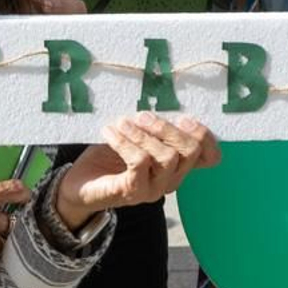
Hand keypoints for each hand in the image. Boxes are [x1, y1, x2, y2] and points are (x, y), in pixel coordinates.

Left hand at [57, 113, 220, 230]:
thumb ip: (151, 124)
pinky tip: (110, 133)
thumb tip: (159, 95)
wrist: (78, 184)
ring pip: (166, 157)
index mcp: (176, 165)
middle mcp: (170, 180)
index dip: (205, 136)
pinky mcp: (132, 192)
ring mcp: (152, 189)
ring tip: (122, 123)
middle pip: (190, 152)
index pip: (209, 157)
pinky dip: (125, 142)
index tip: (184, 118)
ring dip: (143, 134)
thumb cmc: (108, 156)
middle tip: (143, 116)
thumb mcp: (135, 135)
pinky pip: (139, 162)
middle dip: (169, 128)